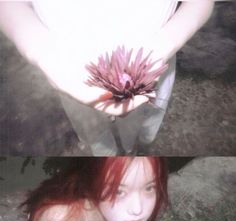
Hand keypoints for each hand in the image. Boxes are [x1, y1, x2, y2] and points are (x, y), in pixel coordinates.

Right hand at [34, 34, 157, 115]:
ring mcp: (104, 83)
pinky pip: (121, 75)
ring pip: (125, 90)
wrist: (51, 54)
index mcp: (95, 103)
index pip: (117, 109)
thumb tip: (108, 97)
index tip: (144, 98)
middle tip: (152, 91)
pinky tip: (140, 71)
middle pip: (124, 102)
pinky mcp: (106, 71)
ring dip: (137, 88)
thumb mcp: (68, 86)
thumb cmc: (57, 73)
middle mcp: (102, 95)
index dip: (132, 106)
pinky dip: (130, 75)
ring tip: (151, 82)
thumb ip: (87, 95)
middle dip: (138, 99)